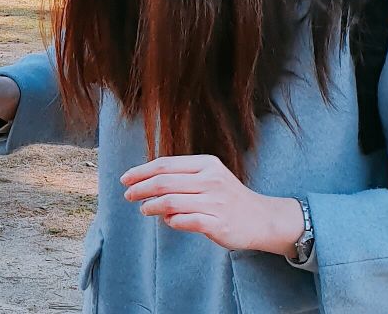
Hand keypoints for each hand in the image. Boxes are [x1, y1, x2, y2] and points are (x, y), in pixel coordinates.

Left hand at [121, 154, 303, 257]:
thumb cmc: (227, 197)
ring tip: (144, 209)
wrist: (262, 219)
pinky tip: (167, 221)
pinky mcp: (217, 223)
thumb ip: (181, 177)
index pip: (165, 164)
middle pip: (163, 182)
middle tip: (128, 195)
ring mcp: (215, 202)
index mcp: (206, 164)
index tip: (125, 179)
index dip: (141, 172)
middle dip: (140, 188)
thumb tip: (145, 183)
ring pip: (170, 202)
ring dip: (151, 206)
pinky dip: (171, 221)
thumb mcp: (209, 177)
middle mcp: (211, 180)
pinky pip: (184, 221)